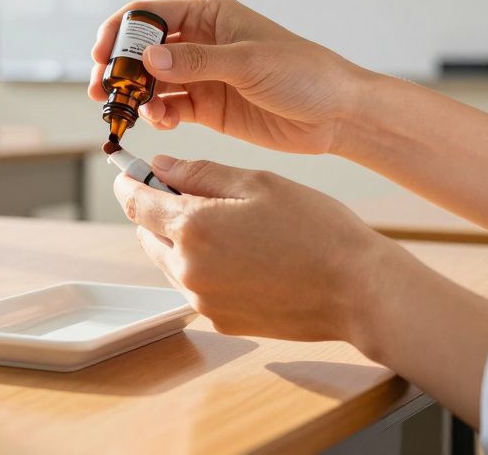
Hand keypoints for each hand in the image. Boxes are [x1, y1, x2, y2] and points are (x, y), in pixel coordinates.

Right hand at [89, 0, 373, 154]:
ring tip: (126, 112)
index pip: (149, 15)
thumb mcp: (248, 62)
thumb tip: (148, 57)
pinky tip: (159, 121)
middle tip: (102, 92)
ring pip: (151, 82)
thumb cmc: (303, 73)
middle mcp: (200, 42)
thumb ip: (197, 61)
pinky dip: (157, 114)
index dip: (119, 33)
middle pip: (142, 50)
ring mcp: (202, 76)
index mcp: (209, 15)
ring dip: (134, 95)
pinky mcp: (207, 107)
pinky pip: (169, 107)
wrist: (337, 114)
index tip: (101, 57)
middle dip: (118, 69)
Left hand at [114, 155, 398, 341]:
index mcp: (193, 228)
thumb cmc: (315, 229)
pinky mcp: (219, 321)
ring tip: (229, 225)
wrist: (357, 291)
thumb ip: (200, 173)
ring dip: (180, 241)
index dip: (130, 181)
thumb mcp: (257, 183)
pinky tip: (243, 255)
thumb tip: (160, 166)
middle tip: (194, 192)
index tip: (132, 171)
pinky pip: (194, 287)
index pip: (134, 203)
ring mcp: (202, 301)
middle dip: (159, 211)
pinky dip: (202, 268)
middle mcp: (188, 270)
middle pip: (147, 235)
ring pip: (169, 262)